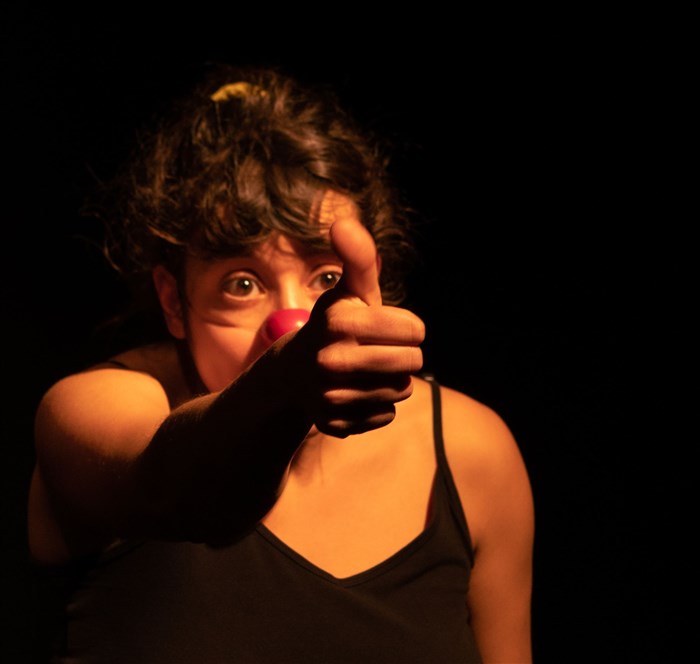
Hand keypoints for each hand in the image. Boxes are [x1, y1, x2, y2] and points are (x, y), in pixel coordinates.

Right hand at [295, 200, 424, 436]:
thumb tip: (341, 221)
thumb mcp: (349, 289)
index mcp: (340, 321)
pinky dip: (377, 406)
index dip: (406, 327)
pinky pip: (385, 416)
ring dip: (391, 380)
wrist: (292, 372)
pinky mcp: (335, 425)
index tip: (384, 326)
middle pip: (413, 363)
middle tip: (376, 350)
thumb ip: (358, 257)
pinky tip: (355, 394)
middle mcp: (331, 360)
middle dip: (402, 354)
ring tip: (364, 371)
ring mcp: (331, 396)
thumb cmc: (334, 324)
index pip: (416, 330)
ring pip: (401, 391)